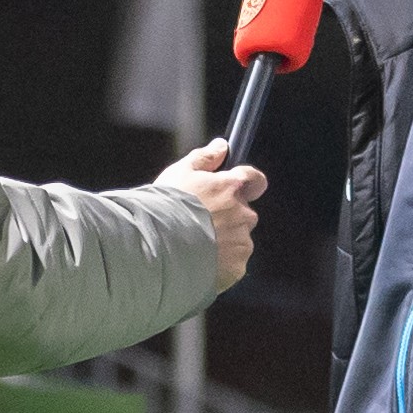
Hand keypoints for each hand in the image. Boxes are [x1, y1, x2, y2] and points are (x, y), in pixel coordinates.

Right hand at [155, 137, 263, 288]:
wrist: (158, 248)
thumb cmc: (166, 207)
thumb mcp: (179, 173)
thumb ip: (204, 158)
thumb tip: (221, 146)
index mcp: (231, 188)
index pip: (254, 179)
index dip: (250, 183)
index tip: (243, 188)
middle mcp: (243, 213)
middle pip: (244, 213)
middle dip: (229, 216)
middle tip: (201, 223)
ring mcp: (242, 241)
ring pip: (239, 239)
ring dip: (224, 241)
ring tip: (195, 246)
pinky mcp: (237, 267)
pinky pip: (233, 263)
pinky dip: (220, 263)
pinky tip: (199, 262)